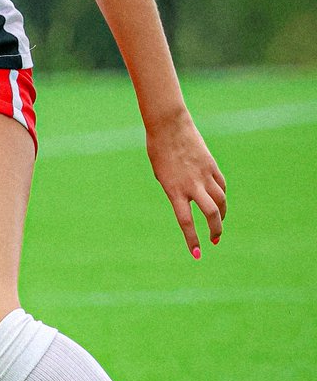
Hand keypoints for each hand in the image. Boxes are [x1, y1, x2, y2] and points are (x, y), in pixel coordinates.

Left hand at [146, 112, 226, 258]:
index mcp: (174, 190)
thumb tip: (189, 199)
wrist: (169, 126)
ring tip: (218, 224)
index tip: (197, 253)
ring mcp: (204, 175)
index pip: (185, 221)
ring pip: (221, 201)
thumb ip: (175, 189)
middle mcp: (192, 185)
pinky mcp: (212, 166)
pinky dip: (222, 196)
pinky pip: (221, 186)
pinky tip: (219, 202)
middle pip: (212, 213)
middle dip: (216, 230)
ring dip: (222, 215)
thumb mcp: (161, 175)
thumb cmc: (158, 150)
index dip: (192, 239)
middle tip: (214, 241)